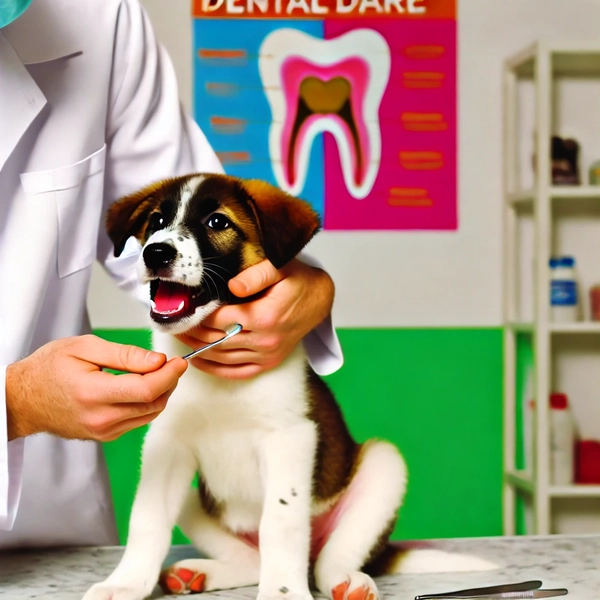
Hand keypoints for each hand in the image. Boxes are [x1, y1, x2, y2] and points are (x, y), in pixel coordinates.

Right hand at [5, 335, 187, 441]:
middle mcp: (100, 419)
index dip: (169, 374)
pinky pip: (139, 420)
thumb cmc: (49, 369)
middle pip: (153, 403)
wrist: (23, 399)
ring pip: (150, 414)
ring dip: (162, 393)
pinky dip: (148, 403)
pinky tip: (143, 387)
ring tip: (158, 372)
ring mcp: (103, 432)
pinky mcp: (106, 437)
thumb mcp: (84, 348)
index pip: (146, 389)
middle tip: (171, 363)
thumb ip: (125, 355)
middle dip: (169, 382)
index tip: (179, 361)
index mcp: (93, 394)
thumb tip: (158, 360)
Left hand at [176, 258, 333, 379]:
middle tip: (173, 324)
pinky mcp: (268, 362)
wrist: (320, 299)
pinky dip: (215, 369)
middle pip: (216, 340)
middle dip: (191, 333)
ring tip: (180, 338)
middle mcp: (265, 340)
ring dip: (197, 350)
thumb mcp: (279, 267)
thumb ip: (256, 274)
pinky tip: (199, 360)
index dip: (197, 315)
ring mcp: (267, 355)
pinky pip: (236, 372)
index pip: (219, 319)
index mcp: (265, 316)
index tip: (182, 308)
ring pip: (222, 357)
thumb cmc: (296, 280)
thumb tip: (232, 287)